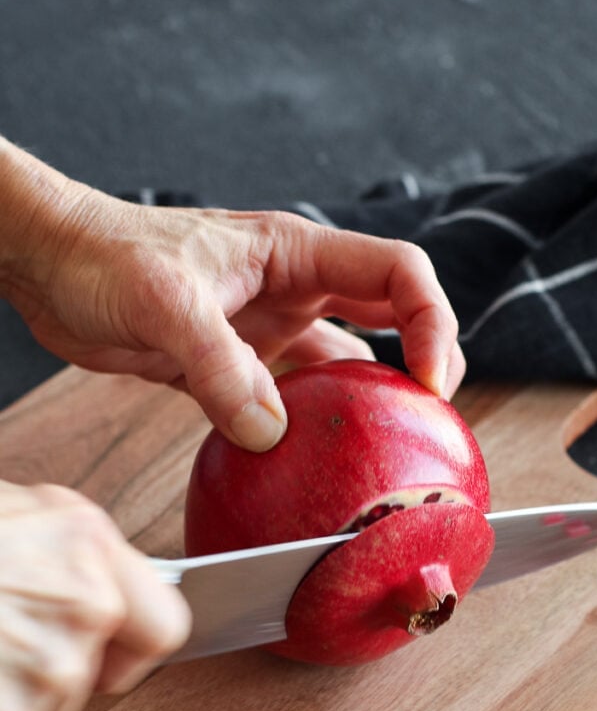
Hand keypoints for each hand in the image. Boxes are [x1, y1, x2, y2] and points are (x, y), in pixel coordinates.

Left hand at [0, 140, 464, 450]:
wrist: (50, 267)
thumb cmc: (101, 254)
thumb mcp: (163, 301)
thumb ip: (219, 365)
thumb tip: (269, 431)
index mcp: (295, 253)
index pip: (398, 273)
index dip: (431, 323)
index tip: (428, 381)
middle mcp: (293, 289)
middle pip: (392, 315)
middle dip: (423, 359)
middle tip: (431, 415)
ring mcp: (268, 327)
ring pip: (345, 362)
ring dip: (370, 399)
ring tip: (386, 444)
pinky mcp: (237, 364)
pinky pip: (293, 398)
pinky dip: (308, 426)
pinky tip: (310, 457)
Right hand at [0, 480, 190, 710]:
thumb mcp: (25, 511)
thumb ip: (84, 552)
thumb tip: (113, 585)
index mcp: (90, 545)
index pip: (169, 624)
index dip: (137, 645)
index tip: (114, 648)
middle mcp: (87, 606)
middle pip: (102, 674)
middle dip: (62, 665)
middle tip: (6, 632)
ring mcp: (50, 665)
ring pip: (55, 704)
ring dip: (18, 687)